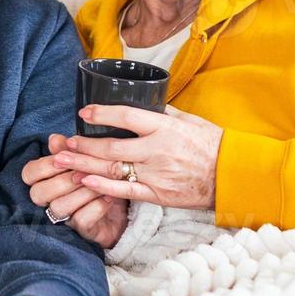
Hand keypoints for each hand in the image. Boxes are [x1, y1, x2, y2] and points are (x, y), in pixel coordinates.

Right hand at [22, 134, 129, 247]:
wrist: (124, 202)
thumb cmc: (99, 176)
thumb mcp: (85, 160)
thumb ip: (68, 150)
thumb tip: (54, 138)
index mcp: (45, 180)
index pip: (29, 173)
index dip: (44, 165)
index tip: (62, 157)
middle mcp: (49, 201)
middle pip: (38, 193)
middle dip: (62, 180)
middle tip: (83, 172)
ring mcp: (65, 218)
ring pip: (59, 207)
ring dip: (81, 192)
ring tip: (100, 182)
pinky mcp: (82, 231)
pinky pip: (81, 220)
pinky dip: (96, 206)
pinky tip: (109, 196)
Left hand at [57, 104, 224, 209]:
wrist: (232, 175)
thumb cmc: (213, 144)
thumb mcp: (190, 120)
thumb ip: (164, 112)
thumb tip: (145, 101)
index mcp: (164, 127)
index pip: (126, 116)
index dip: (101, 114)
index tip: (84, 113)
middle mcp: (156, 150)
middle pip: (111, 147)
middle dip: (83, 145)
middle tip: (65, 142)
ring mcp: (155, 174)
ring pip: (112, 170)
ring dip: (84, 166)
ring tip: (63, 162)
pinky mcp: (157, 194)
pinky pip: (125, 191)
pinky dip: (103, 188)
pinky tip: (85, 183)